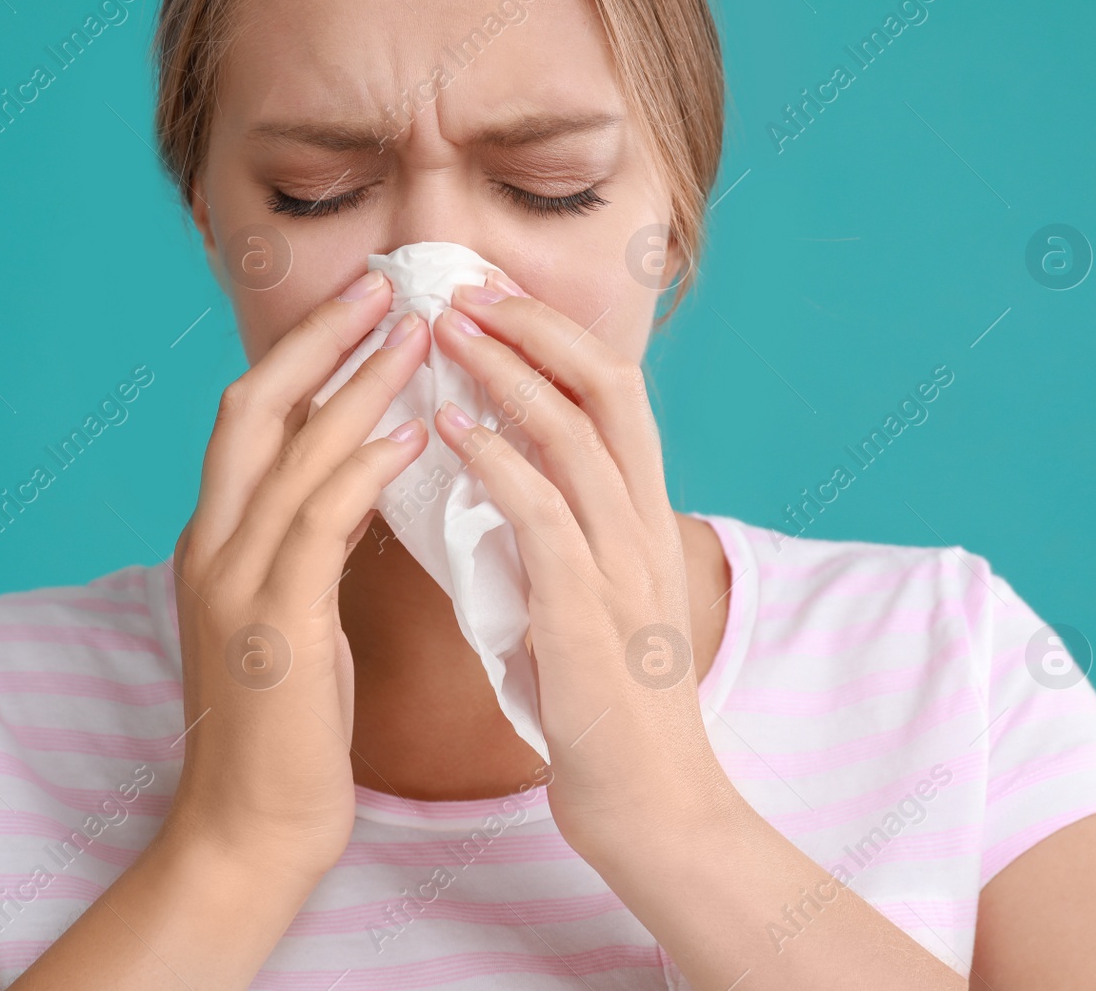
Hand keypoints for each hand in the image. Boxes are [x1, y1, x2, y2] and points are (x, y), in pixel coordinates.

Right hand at [166, 269, 431, 879]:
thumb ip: (309, 549)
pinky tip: (411, 435)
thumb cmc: (286, 731)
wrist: (248, 832)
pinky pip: (317, 522)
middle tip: (387, 286)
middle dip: (320, 339)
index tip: (365, 306)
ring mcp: (233, 582)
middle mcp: (211, 546)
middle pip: (254, 406)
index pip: (254, 419)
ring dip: (356, 386)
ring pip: (289, 452)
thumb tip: (360, 485)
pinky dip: (362, 468)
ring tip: (419, 336)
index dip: (305, 354)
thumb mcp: (292, 619)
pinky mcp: (270, 624)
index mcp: (217, 541)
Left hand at [430, 270, 735, 863]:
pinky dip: (497, 463)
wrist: (652, 806)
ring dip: (506, 374)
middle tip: (461, 289)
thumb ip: (556, 533)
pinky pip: (546, 515)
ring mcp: (624, 566)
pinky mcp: (591, 615)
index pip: (611, 393)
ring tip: (443, 334)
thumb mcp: (587, 598)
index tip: (488, 299)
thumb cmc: (605, 705)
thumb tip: (495, 476)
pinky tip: (448, 432)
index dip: (551, 335)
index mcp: (641, 517)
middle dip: (533, 327)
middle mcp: (644, 525)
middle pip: (606, 387)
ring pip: (576, 435)